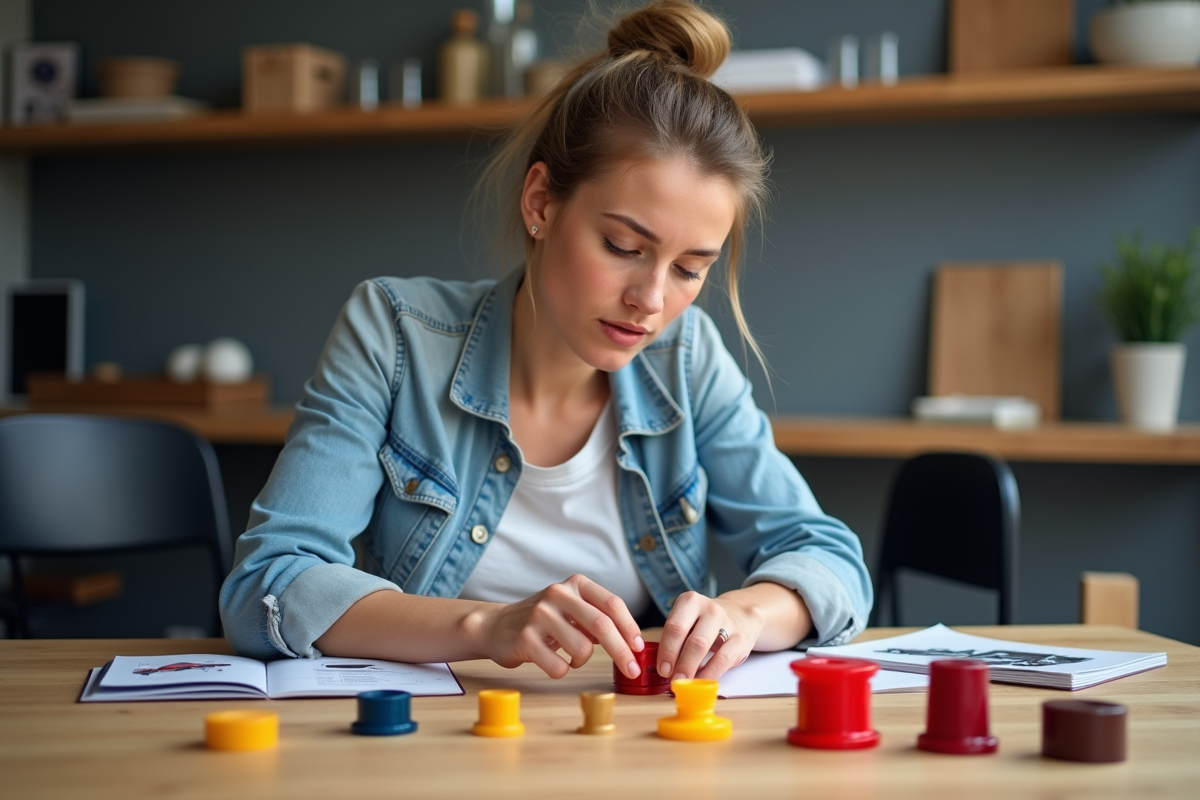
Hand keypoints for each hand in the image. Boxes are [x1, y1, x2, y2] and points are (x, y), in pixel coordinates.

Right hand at [468, 574, 644, 679]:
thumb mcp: (572, 609)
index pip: (612, 604)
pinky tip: (552, 660)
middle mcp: (558, 594)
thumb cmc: (545, 621)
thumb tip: (633, 645)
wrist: (497, 626)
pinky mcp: (525, 638)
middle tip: (632, 671)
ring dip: (582, 661)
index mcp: (575, 584)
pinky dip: (562, 670)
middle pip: (602, 625)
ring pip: (582, 649)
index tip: (639, 649)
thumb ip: (599, 619)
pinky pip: (559, 666)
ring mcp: (539, 615)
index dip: (630, 628)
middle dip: (622, 652)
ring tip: (571, 656)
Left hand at [656, 591, 765, 681]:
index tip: (663, 669)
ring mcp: (726, 622)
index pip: (674, 626)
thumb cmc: (705, 624)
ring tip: (685, 683)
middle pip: (691, 638)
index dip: (667, 650)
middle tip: (673, 679)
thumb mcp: (689, 623)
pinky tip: (703, 682)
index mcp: (690, 602)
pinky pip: (723, 659)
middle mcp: (709, 609)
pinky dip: (710, 673)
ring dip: (692, 668)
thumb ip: (676, 642)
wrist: (740, 616)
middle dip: (680, 662)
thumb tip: (664, 669)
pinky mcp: (740, 639)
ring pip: (705, 646)